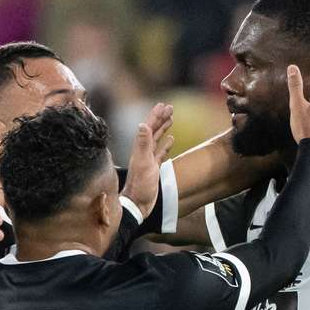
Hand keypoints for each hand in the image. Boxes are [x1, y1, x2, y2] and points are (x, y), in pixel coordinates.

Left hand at [123, 103, 174, 217]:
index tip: (163, 105)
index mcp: (140, 148)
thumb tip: (142, 124)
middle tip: (170, 107)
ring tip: (170, 119)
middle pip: (152, 130)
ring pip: (156, 139)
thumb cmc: (140, 186)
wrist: (138, 204)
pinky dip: (166, 145)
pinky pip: (160, 152)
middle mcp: (143, 152)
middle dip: (160, 118)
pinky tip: (171, 140)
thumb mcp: (143, 163)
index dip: (155, 115)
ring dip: (163, 128)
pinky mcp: (153, 168)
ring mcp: (148, 160)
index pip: (148, 127)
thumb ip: (143, 144)